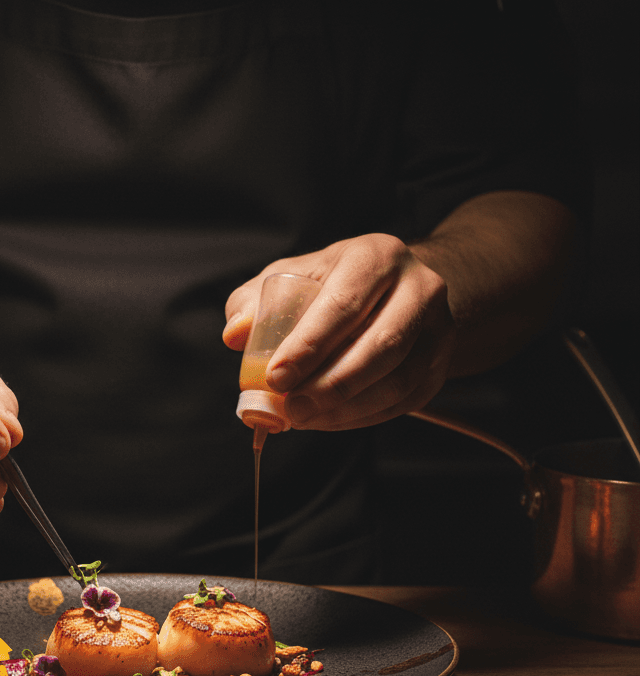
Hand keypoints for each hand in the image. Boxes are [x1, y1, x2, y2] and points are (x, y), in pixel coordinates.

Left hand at [223, 234, 456, 429]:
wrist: (393, 290)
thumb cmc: (329, 285)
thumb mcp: (289, 277)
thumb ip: (254, 303)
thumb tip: (234, 335)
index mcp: (375, 256)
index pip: (343, 304)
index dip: (309, 346)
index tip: (275, 378)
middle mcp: (419, 286)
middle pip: (382, 345)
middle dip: (331, 385)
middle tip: (291, 409)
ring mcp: (440, 326)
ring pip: (400, 379)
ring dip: (347, 408)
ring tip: (304, 418)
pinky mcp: (441, 363)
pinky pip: (406, 400)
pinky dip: (363, 417)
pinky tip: (329, 419)